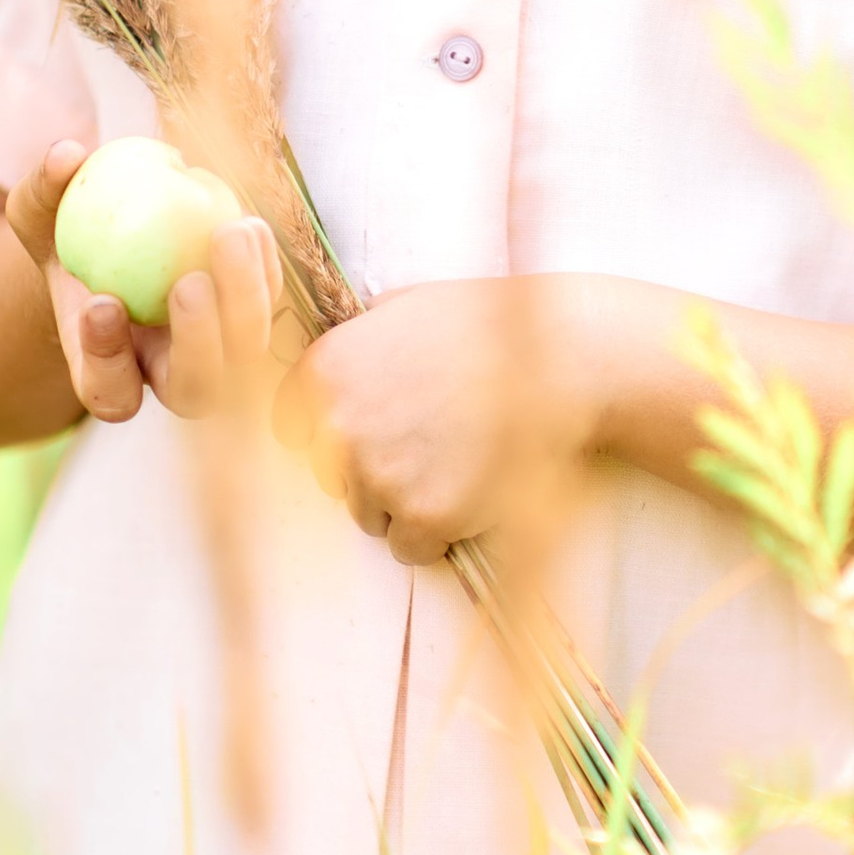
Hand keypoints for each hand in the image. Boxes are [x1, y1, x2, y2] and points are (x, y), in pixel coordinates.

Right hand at [6, 141, 285, 425]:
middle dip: (198, 342)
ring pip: (244, 354)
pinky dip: (265, 268)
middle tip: (190, 282)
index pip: (107, 389)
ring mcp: (215, 351)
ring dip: (246, 300)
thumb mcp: (40, 211)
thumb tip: (64, 155)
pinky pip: (269, 305)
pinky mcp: (249, 315)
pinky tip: (250, 223)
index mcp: (105, 370)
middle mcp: (166, 373)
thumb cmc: (65, 233)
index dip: (107, 358)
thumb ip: (44, 191)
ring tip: (232, 232)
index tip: (102, 303)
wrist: (117, 237)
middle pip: (193, 389)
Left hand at [273, 278, 614, 564]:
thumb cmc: (489, 325)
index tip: (374, 430)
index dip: (334, 436)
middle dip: (372, 472)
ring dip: (405, 504)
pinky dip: (438, 533)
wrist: (562, 362)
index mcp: (324, 371)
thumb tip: (339, 361)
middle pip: (333, 480)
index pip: (291, 431)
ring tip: (459, 462)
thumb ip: (358, 339)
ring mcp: (379, 475)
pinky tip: (472, 490)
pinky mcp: (424, 515)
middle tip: (430, 445)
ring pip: (370, 517)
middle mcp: (337, 427)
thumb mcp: (406, 307)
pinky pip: (411, 548)